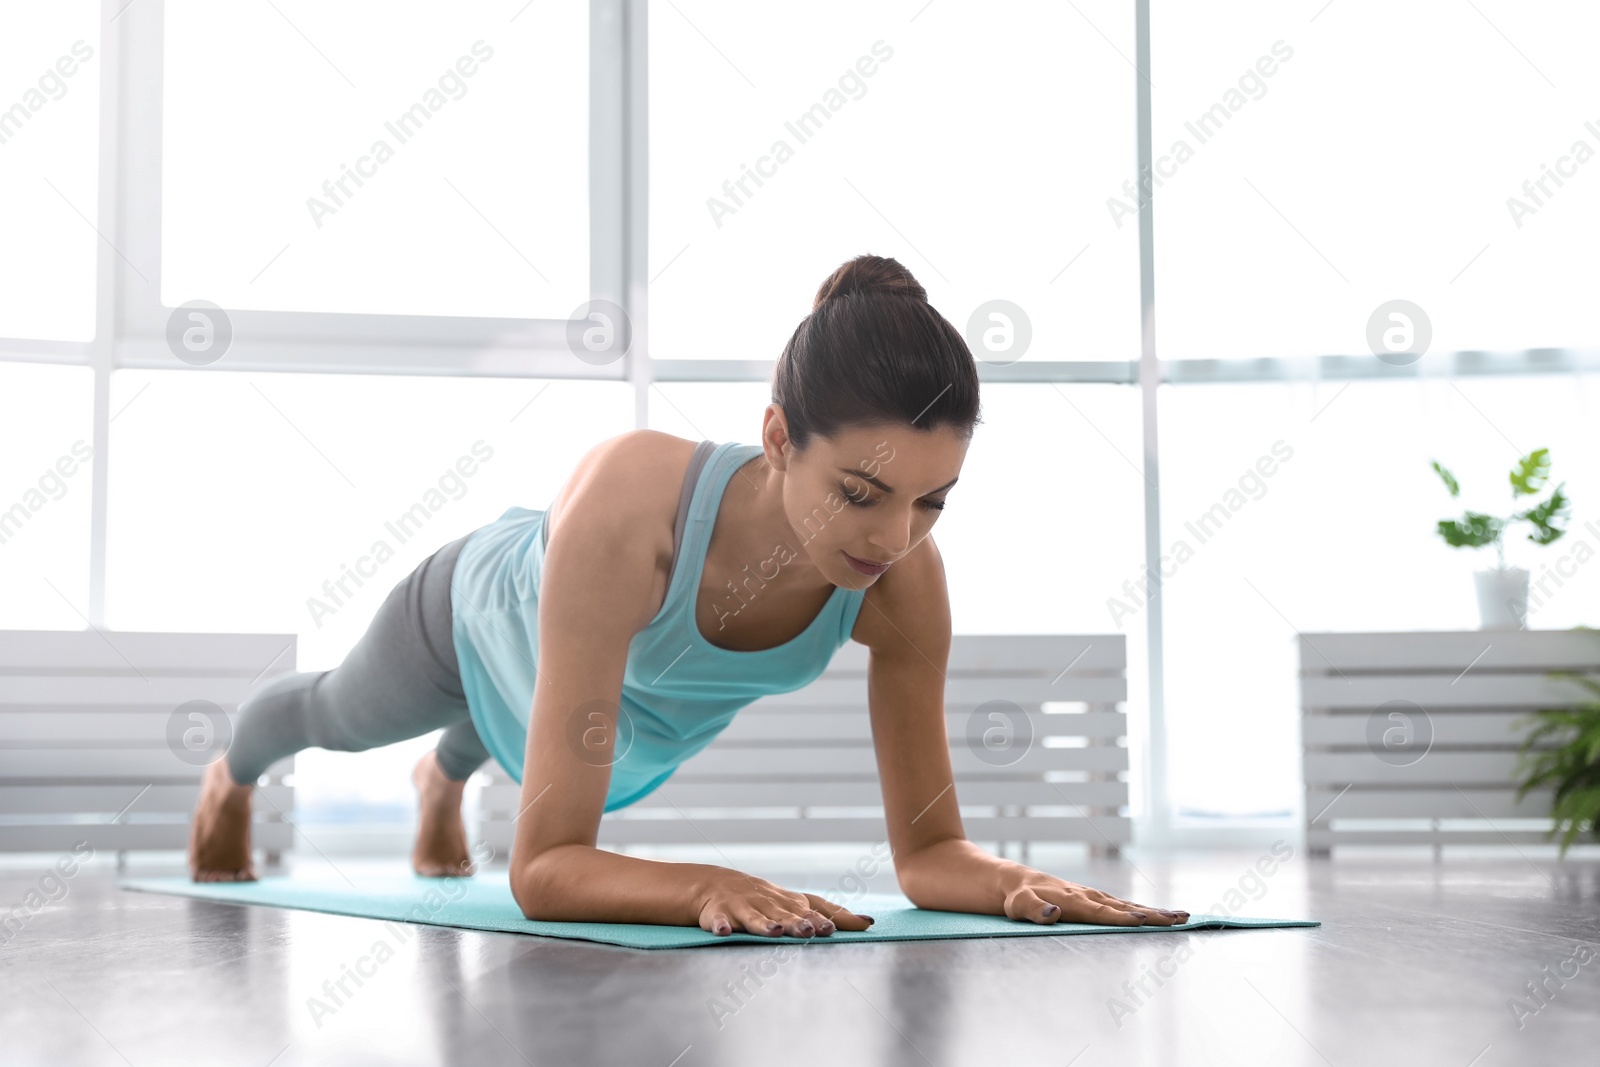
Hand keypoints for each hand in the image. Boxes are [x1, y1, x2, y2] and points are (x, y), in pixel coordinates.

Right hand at [696, 868, 876, 937]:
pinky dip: (720, 925)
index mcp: (788, 901)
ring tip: (774, 931)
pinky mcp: (718, 913)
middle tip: (813, 931)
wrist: (712, 885)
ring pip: (755, 917)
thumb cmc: (763, 898)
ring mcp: (742, 907)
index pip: (814, 906)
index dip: (832, 916)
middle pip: (786, 913)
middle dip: (799, 922)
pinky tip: (724, 932)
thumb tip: (869, 922)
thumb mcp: (793, 904)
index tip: (859, 924)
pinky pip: (718, 920)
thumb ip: (829, 913)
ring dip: (764, 924)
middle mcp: (768, 902)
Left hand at [999, 867, 1189, 926]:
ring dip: (1153, 911)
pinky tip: (1153, 914)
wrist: (1014, 881)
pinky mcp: (1091, 898)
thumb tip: (1052, 913)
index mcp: (1072, 901)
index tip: (1144, 919)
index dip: (1122, 917)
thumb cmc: (1016, 897)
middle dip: (1153, 914)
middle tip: (1181, 919)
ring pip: (1127, 904)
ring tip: (1180, 917)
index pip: (1101, 911)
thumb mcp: (1018, 905)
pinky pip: (1120, 904)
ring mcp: (1091, 896)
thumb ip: (1032, 910)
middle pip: (1124, 907)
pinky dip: (1140, 909)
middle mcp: (1087, 896)